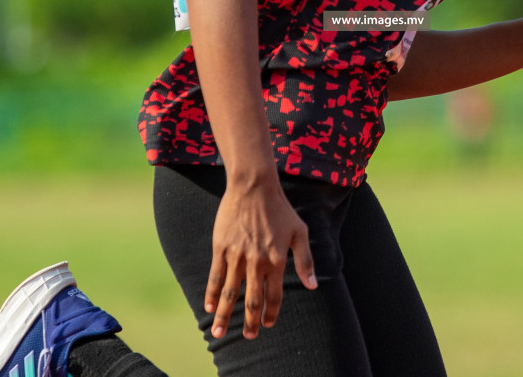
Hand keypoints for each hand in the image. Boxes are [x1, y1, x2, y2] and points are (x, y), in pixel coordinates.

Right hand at [204, 175, 317, 339]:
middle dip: (249, 322)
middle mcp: (256, 262)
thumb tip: (313, 286)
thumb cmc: (280, 209)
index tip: (267, 324)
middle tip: (248, 336)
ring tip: (218, 332)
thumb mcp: (300, 232)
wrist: (253, 186)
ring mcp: (237, 256)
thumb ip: (305, 261)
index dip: (271, 313)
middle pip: (252, 300)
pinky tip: (209, 306)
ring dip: (225, 315)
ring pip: (230, 293)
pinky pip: (216, 276)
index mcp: (276, 260)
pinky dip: (212, 293)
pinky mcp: (221, 248)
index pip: (274, 296)